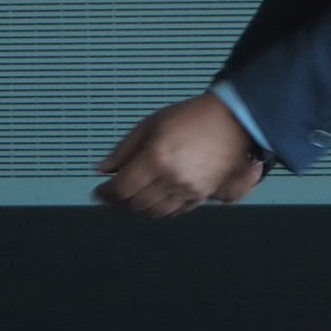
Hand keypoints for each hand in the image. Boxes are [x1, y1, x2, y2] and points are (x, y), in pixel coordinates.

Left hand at [96, 93, 267, 217]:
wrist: (230, 121)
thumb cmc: (191, 117)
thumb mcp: (149, 124)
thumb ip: (124, 149)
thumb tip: (104, 169)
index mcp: (156, 158)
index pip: (122, 188)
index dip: (106, 193)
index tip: (99, 191)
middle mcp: (171, 178)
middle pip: (136, 204)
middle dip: (119, 204)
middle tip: (111, 198)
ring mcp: (188, 190)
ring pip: (154, 212)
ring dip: (137, 210)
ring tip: (129, 201)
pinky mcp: (201, 196)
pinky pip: (174, 212)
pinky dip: (158, 210)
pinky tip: (151, 201)